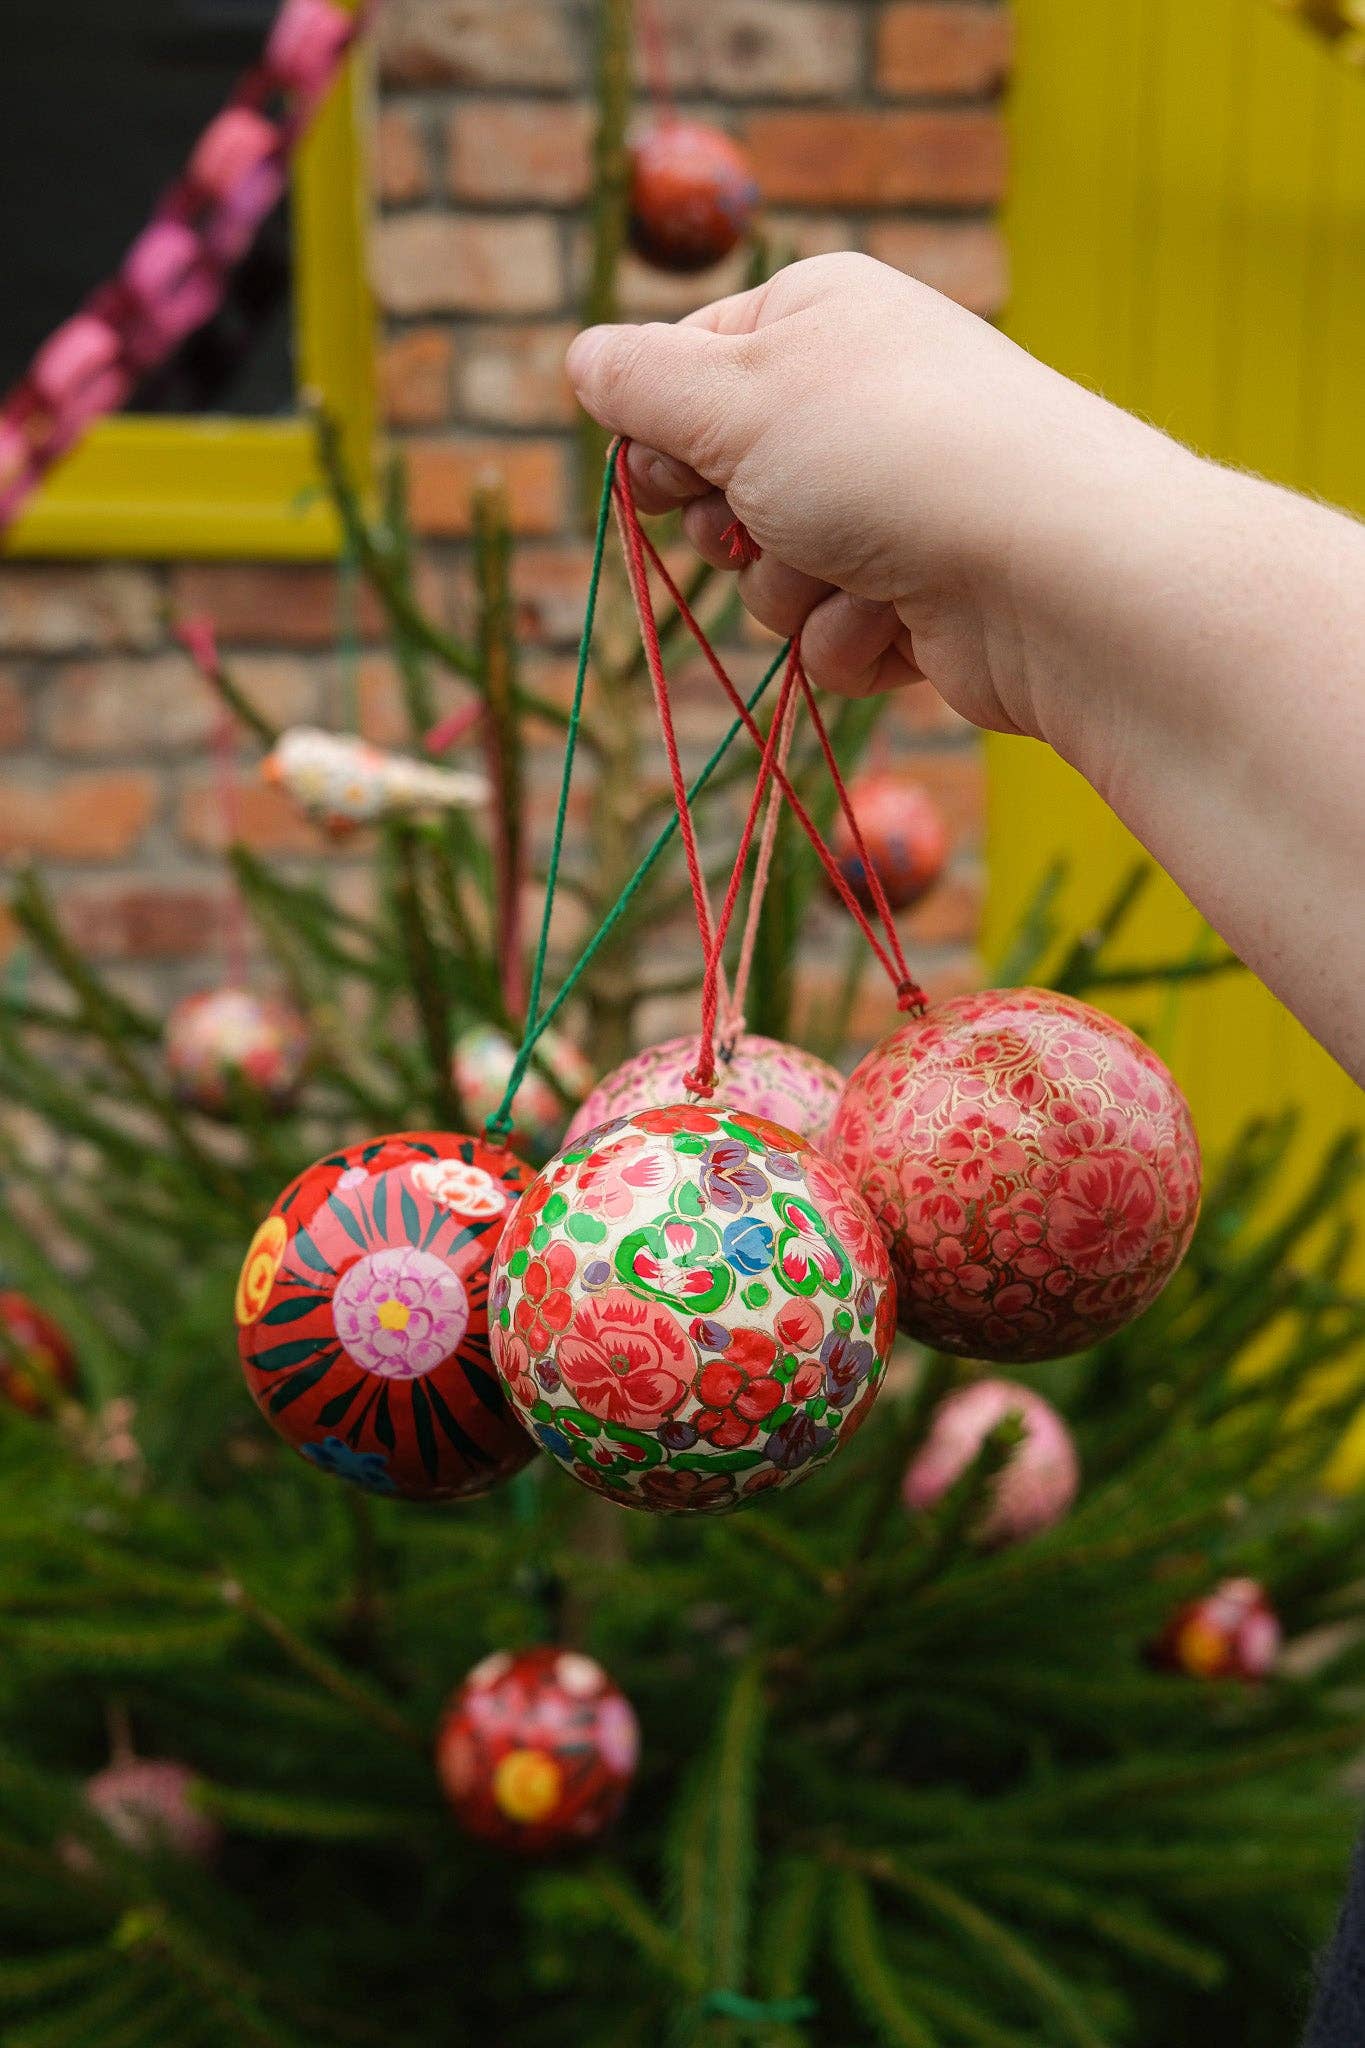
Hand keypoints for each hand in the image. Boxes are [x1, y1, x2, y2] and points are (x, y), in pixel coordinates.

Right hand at [568, 253, 1364, 1080]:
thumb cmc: (888, 459)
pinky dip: (853, 640)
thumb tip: (583, 362)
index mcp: (817, 317)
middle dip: (735, 526)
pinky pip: (831, 632)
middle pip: (722, 484)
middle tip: (772, 519)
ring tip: (862, 574)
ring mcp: (898, 503)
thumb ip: (636, 381)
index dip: (665, 436)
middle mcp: (859, 401)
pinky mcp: (925, 597)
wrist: (1054, 575)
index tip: (678, 469)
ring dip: (795, 591)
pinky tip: (906, 624)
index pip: (685, 372)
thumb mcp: (733, 397)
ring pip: (772, 574)